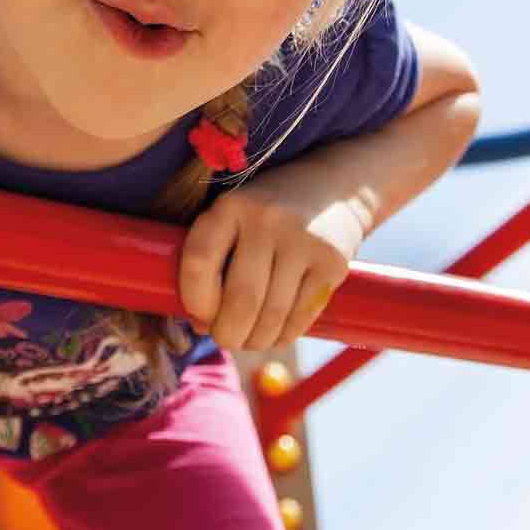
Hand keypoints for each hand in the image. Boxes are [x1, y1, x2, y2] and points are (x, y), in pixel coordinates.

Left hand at [176, 158, 371, 350]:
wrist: (335, 189)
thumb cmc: (268, 214)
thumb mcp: (234, 218)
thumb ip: (212, 262)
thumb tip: (199, 325)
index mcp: (231, 206)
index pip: (199, 263)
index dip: (194, 301)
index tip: (199, 316)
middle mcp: (268, 220)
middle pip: (241, 299)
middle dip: (228, 333)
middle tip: (226, 338)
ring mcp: (304, 242)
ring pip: (272, 316)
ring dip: (256, 340)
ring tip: (249, 340)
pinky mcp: (332, 264)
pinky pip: (301, 317)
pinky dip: (283, 336)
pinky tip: (275, 334)